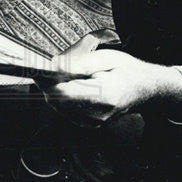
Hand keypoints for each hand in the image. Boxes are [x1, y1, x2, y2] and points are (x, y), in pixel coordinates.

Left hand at [41, 36, 181, 126]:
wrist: (146, 89)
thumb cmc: (127, 70)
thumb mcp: (107, 57)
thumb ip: (81, 62)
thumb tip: (56, 65)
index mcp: (105, 95)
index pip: (65, 92)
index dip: (47, 80)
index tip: (36, 69)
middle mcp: (99, 114)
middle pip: (59, 101)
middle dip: (47, 84)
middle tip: (39, 69)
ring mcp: (95, 122)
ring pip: (60, 107)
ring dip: (52, 91)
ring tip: (49, 75)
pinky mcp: (91, 124)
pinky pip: (67, 111)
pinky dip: (60, 98)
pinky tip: (62, 86)